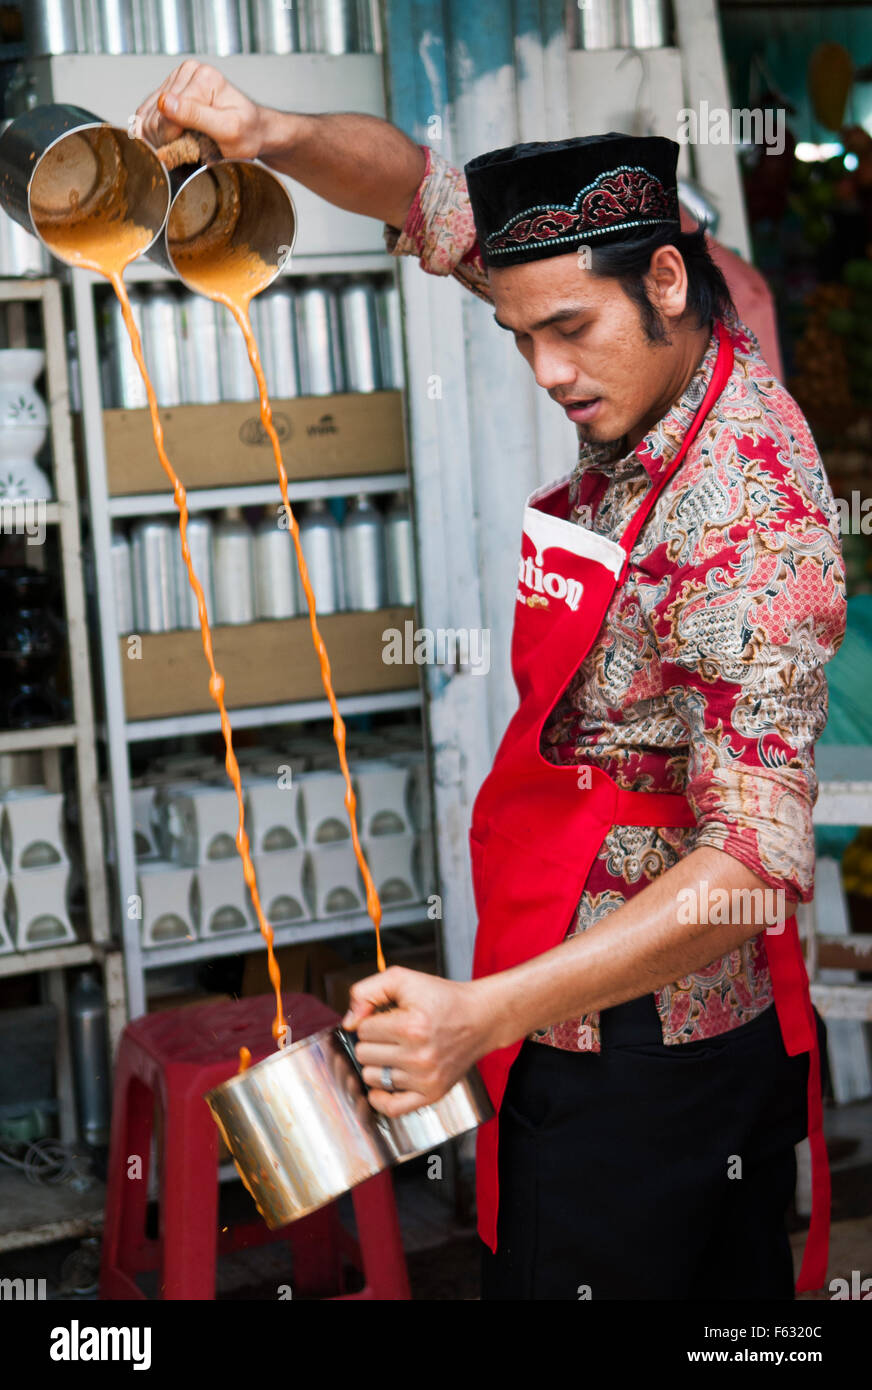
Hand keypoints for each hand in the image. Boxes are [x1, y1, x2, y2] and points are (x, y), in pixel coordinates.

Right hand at [135, 61, 264, 157]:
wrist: (254, 130)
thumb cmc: (247, 134)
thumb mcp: (228, 130)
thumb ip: (197, 116)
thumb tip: (164, 102)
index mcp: (204, 77)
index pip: (168, 112)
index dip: (175, 138)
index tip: (190, 150)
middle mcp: (189, 71)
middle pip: (156, 113)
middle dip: (167, 138)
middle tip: (189, 149)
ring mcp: (178, 78)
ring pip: (147, 114)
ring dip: (159, 136)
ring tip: (183, 144)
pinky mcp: (169, 88)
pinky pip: (146, 113)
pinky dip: (154, 131)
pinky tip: (171, 138)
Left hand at [343, 967, 494, 1116]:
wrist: (481, 1018)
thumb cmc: (443, 998)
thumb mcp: (404, 979)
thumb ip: (367, 991)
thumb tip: (349, 1021)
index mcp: (411, 1026)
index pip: (362, 1029)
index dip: (371, 1019)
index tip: (387, 1017)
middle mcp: (419, 1056)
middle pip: (363, 1054)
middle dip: (373, 1041)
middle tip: (392, 1033)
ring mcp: (425, 1079)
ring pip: (371, 1078)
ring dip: (377, 1063)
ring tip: (395, 1051)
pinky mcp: (432, 1094)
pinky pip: (391, 1107)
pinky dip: (380, 1097)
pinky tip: (384, 1082)